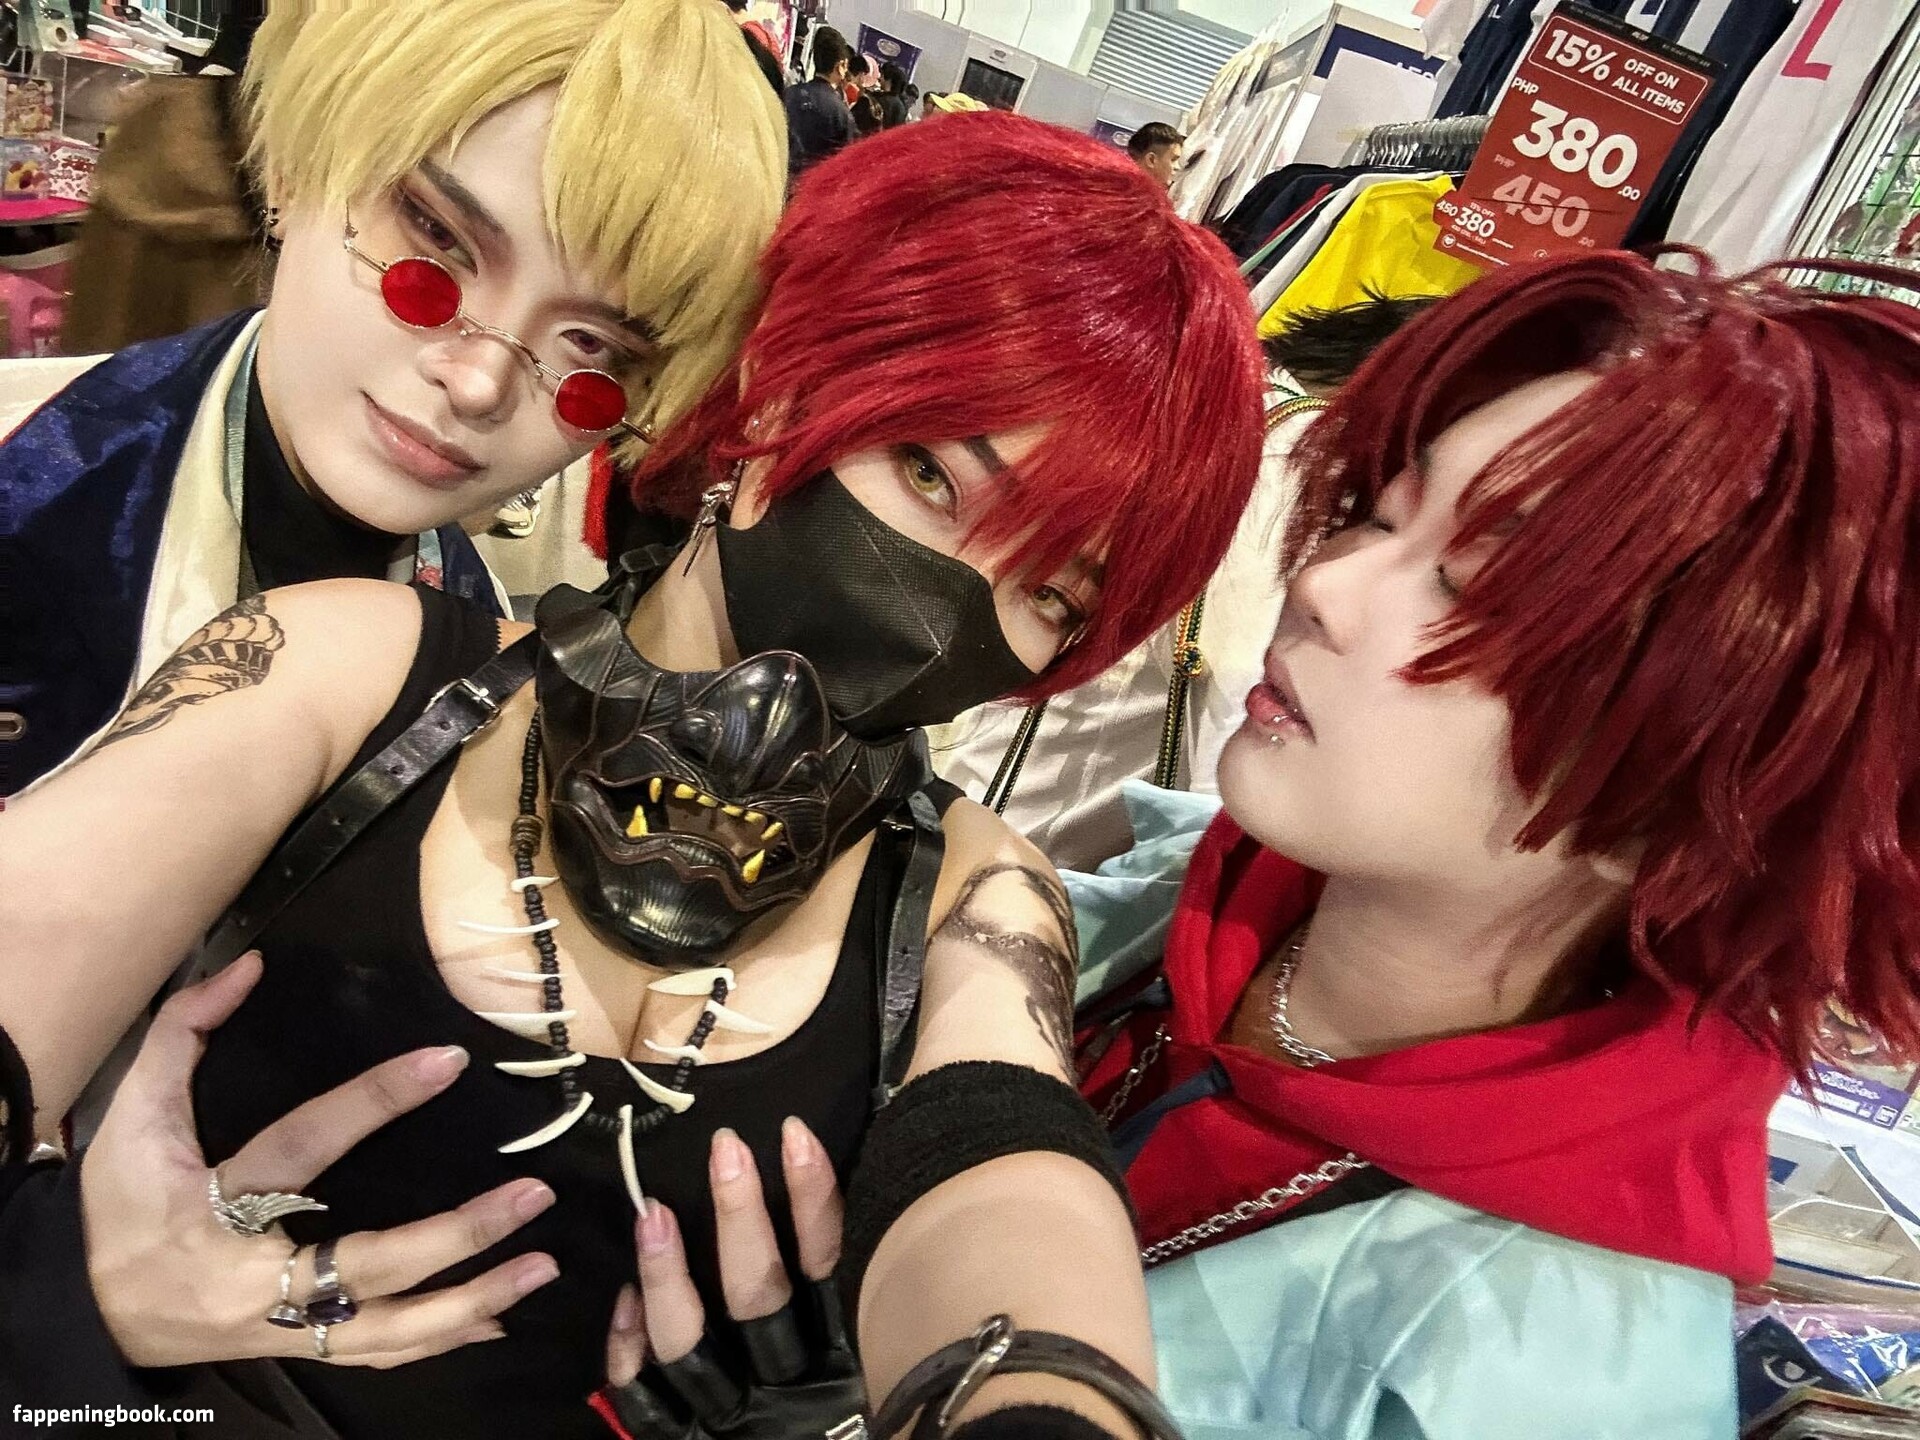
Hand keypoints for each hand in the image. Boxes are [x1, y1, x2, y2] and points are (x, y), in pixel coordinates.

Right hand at [81, 953, 560, 1367]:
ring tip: (541, 1266)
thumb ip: (183, 1032)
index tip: (446, 1060)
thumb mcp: (132, 1117)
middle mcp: (256, 1279)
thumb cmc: (120, 1209)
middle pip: (370, 1263)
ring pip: (388, 1328)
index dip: (376, 1101)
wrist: (87, 1312)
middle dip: (458, 1234)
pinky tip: (498, 1316)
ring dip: (471, 1299)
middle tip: (532, 1194)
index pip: (308, 1145)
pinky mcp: (296, 1349)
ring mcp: (280, 1326)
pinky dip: (441, 1339)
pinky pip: (378, 1353)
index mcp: (216, 1208)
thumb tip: (247, 966)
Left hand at [593, 1117, 863, 1438]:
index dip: (813, 1200)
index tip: (793, 1137)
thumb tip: (851, 1188)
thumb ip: (863, 1296)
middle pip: (759, 1295)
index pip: (828, 1266)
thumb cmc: (872, 1425)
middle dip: (741, 1219)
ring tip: (653, 1213)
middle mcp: (786, 1390)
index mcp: (844, 1362)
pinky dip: (629, 1350)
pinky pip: (646, 1404)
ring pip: (691, 1346)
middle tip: (724, 1150)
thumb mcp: (886, 1364)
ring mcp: (731, 1422)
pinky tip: (623, 1300)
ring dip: (668, 1276)